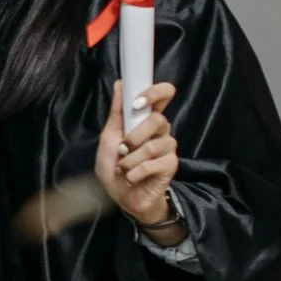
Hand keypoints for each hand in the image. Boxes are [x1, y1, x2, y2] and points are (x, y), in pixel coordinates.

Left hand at [97, 79, 183, 238]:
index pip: (164, 94)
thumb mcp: (109, 138)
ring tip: (123, 168)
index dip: (155, 93)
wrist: (122, 197)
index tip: (138, 103)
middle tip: (122, 149)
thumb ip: (117, 112)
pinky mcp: (171, 165)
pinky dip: (135, 172)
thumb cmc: (115, 166)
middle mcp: (161, 130)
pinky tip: (131, 177)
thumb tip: (120, 84)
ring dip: (131, 159)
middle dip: (134, 136)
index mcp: (146, 119)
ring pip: (153, 145)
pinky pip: (153, 163)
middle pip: (158, 120)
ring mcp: (168, 147)